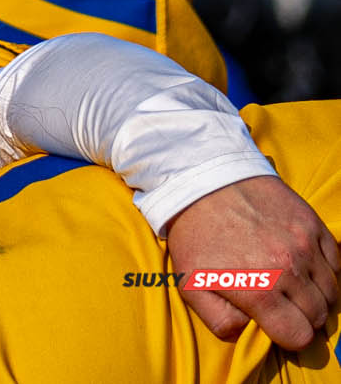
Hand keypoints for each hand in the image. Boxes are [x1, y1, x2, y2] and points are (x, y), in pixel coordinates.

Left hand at [164, 174, 339, 350]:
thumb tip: (249, 334)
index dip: (289, 337)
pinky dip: (325, 271)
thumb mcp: (190, 284)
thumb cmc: (195, 235)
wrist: (202, 181)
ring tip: (294, 288)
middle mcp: (289, 271)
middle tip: (285, 307)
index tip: (278, 326)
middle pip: (318, 316)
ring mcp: (305, 246)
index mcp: (260, 291)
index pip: (299, 337)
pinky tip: (304, 267)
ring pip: (331, 292)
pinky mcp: (312, 225)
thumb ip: (220, 320)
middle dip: (303, 319)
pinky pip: (335, 262)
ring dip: (317, 296)